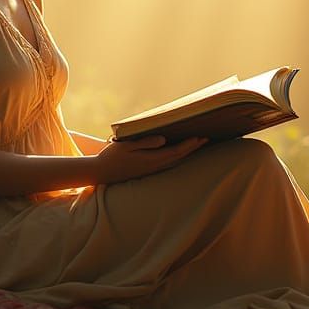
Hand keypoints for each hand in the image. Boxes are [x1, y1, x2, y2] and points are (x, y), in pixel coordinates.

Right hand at [91, 134, 208, 184]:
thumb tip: (163, 139)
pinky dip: (178, 157)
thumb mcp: (126, 145)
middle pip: (179, 157)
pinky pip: (168, 163)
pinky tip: (181, 152)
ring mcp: (151, 170)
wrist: (101, 172)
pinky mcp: (148, 170)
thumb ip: (145, 142)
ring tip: (198, 144)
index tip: (200, 136)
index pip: (176, 152)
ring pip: (175, 161)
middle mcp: (154, 166)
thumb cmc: (112, 156)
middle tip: (207, 138)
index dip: (189, 145)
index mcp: (151, 159)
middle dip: (193, 148)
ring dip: (188, 153)